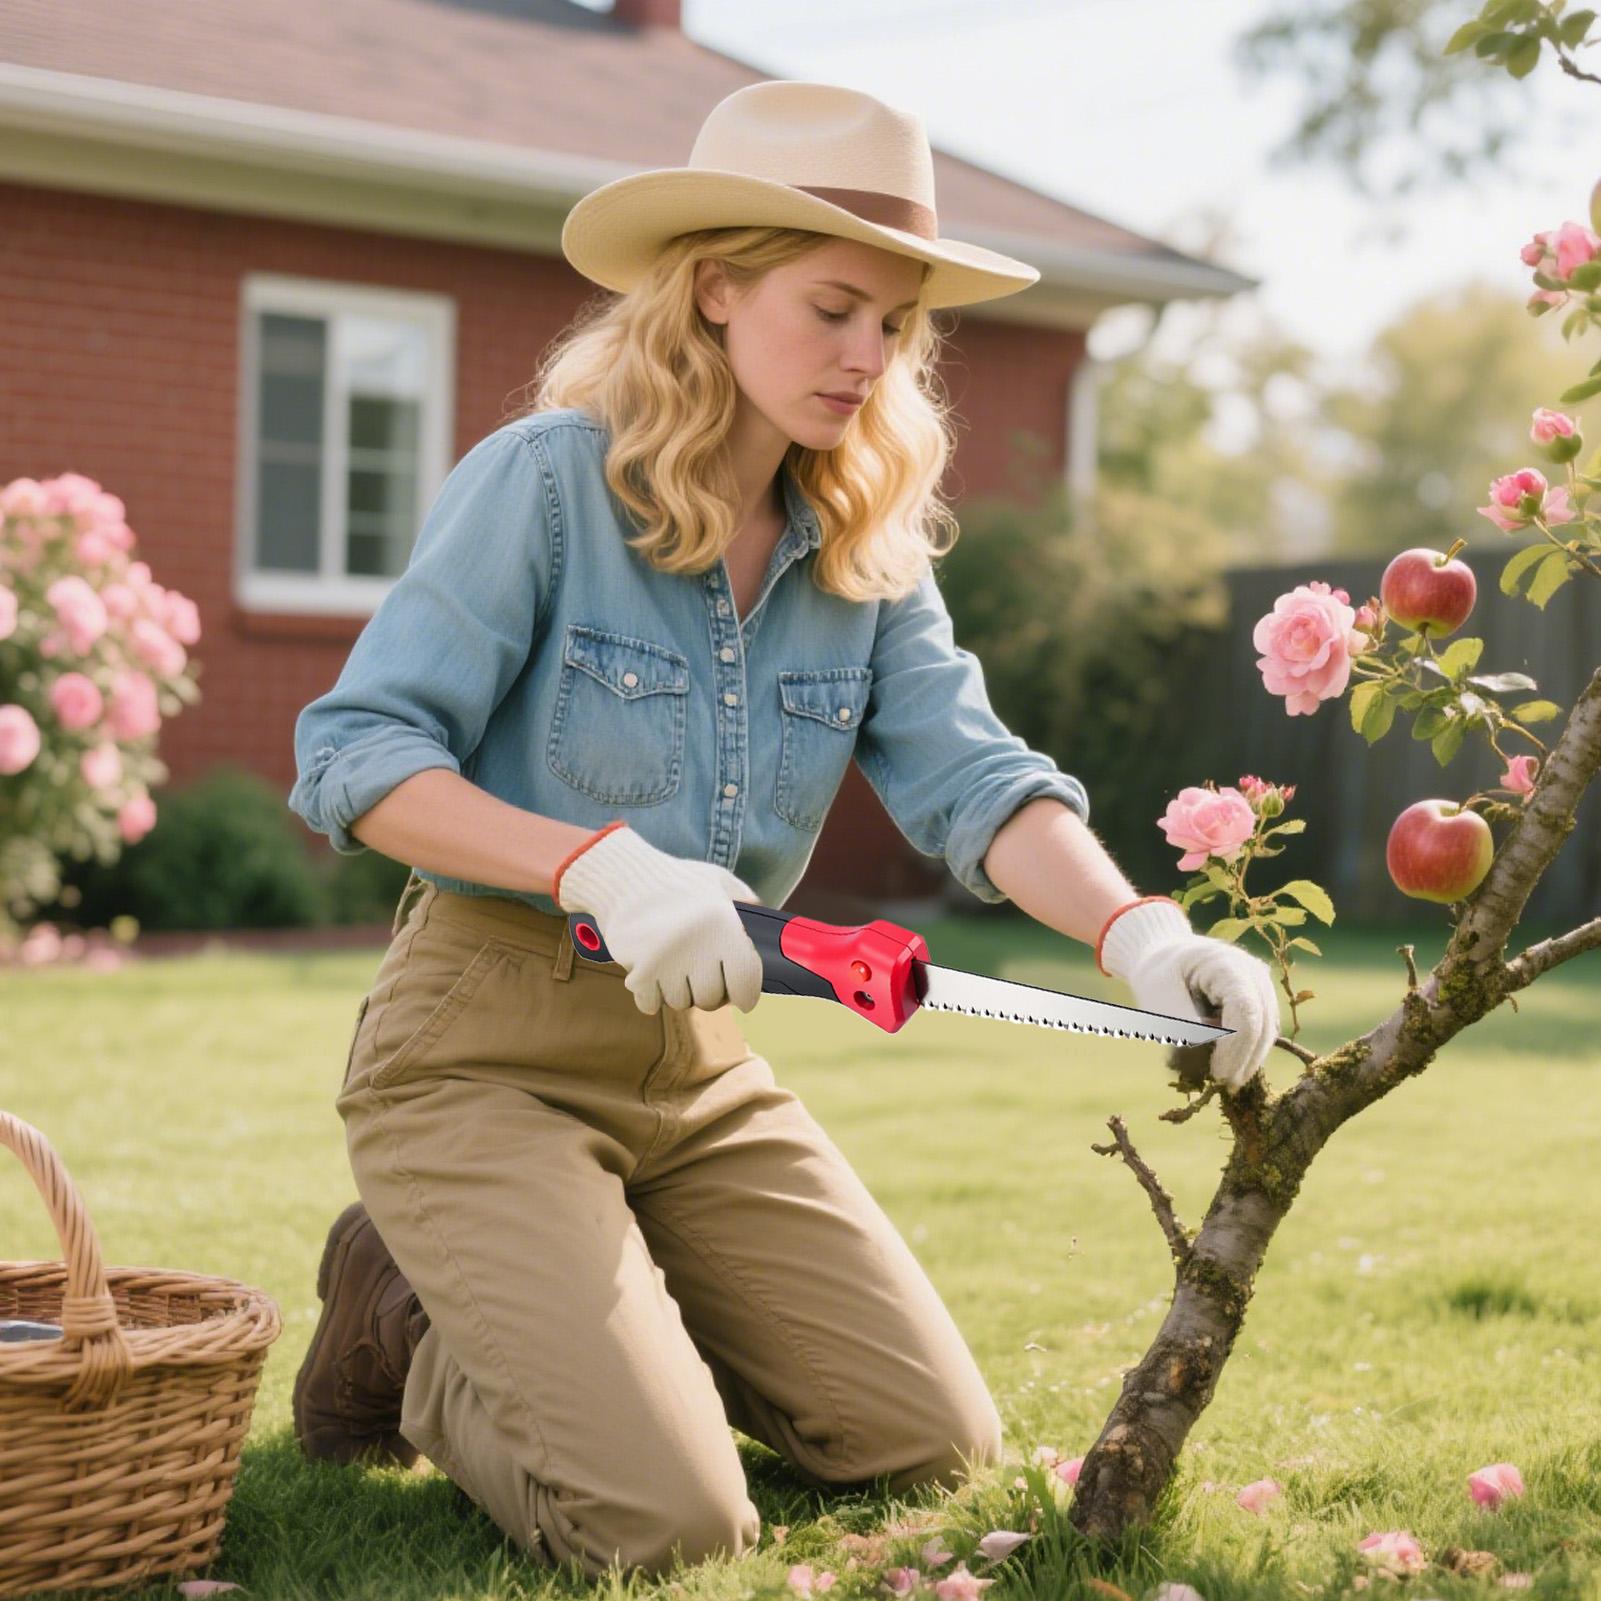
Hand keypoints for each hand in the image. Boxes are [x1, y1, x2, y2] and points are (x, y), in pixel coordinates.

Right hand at [553, 822, 763, 1014]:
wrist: (624, 877)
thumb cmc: (676, 880)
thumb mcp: (717, 880)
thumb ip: (744, 899)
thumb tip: (767, 919)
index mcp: (724, 926)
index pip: (746, 983)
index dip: (746, 996)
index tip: (741, 998)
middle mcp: (699, 946)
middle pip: (710, 998)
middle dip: (707, 991)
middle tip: (698, 973)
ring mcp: (667, 962)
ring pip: (680, 1002)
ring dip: (677, 991)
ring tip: (672, 966)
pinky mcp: (639, 971)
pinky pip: (651, 1004)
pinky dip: (651, 995)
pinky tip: (651, 974)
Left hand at [1098, 897, 1278, 1088]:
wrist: (1165, 954)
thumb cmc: (1158, 973)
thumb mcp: (1158, 994)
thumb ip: (1180, 1021)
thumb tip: (1204, 1051)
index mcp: (1227, 963)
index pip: (1245, 1010)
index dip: (1236, 1047)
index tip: (1217, 1075)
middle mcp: (1253, 972)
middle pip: (1263, 1023)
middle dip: (1244, 1059)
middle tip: (1222, 1085)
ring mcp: (1261, 985)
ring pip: (1267, 1030)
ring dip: (1248, 1058)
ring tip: (1223, 1077)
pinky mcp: (1260, 999)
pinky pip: (1262, 1030)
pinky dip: (1247, 1050)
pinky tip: (1228, 1063)